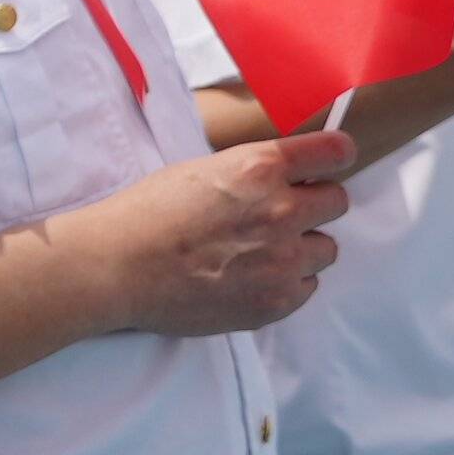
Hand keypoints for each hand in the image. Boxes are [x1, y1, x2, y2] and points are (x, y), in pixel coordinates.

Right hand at [86, 130, 351, 337]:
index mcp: (258, 169)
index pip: (333, 153)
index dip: (335, 154)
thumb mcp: (198, 171)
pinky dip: (286, 281)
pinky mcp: (277, 301)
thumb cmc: (146, 212)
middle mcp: (281, 212)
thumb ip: (250, 174)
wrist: (117, 266)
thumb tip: (282, 180)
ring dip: (301, 246)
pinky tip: (249, 276)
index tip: (334, 158)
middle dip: (312, 203)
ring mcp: (284, 262)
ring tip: (259, 251)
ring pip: (326, 249)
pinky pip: (307, 286)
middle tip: (279, 212)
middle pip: (336, 202)